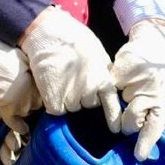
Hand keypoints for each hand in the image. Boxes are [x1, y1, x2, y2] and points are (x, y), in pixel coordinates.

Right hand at [18, 7, 121, 129]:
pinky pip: (57, 109)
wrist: (48, 35)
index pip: (112, 105)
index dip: (114, 119)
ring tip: (62, 77)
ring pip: (72, 106)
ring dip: (68, 98)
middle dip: (83, 94)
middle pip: (89, 104)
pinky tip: (52, 84)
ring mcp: (71, 98)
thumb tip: (107, 82)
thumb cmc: (73, 38)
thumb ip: (103, 71)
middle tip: (74, 77)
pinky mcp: (54, 102)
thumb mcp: (97, 53)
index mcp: (103, 80)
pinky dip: (53, 101)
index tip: (116, 130)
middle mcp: (89, 92)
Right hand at [111, 19, 164, 160]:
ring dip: (118, 102)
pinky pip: (109, 89)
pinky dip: (110, 88)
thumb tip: (143, 138)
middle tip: (129, 112)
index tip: (138, 156)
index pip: (154, 126)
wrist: (154, 40)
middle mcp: (150, 91)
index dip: (146, 142)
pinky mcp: (119, 71)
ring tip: (128, 88)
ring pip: (117, 106)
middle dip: (128, 122)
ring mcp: (134, 81)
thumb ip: (156, 113)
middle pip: (130, 120)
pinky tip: (120, 79)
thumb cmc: (162, 71)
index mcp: (163, 99)